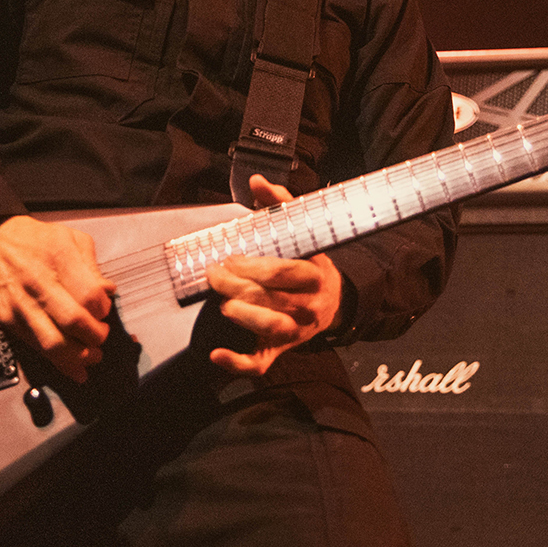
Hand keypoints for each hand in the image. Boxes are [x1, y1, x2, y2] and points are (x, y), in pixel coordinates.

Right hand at [0, 215, 113, 382]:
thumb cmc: (36, 240)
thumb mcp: (71, 238)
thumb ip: (92, 266)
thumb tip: (108, 292)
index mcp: (58, 257)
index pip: (89, 295)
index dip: (103, 309)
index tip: (105, 311)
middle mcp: (38, 282)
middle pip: (73, 322)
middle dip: (95, 337)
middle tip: (101, 336)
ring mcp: (21, 304)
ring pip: (52, 343)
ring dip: (78, 357)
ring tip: (92, 357)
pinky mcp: (8, 319)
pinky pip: (35, 347)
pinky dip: (56, 362)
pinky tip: (72, 366)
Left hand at [205, 175, 343, 374]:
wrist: (332, 301)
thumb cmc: (309, 263)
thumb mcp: (301, 232)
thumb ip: (280, 205)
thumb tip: (257, 182)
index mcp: (315, 275)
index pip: (285, 272)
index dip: (255, 267)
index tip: (230, 259)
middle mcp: (309, 305)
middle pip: (272, 298)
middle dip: (238, 286)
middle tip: (215, 275)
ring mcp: (296, 330)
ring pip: (271, 328)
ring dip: (244, 316)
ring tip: (224, 304)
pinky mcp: (281, 350)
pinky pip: (261, 363)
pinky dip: (237, 364)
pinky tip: (217, 355)